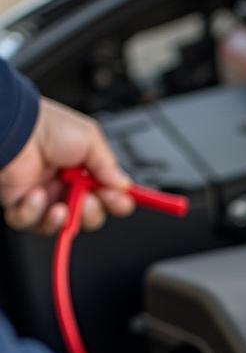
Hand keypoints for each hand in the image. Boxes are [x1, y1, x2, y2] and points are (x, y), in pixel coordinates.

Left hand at [0, 98, 134, 233]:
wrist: (14, 129)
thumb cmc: (46, 126)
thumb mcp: (90, 139)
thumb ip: (109, 165)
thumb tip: (123, 185)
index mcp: (83, 171)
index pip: (108, 196)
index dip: (117, 202)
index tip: (120, 201)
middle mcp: (64, 185)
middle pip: (89, 216)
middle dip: (92, 213)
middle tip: (89, 199)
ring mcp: (43, 196)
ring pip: (62, 226)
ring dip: (66, 220)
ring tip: (61, 206)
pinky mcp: (20, 203)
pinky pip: (31, 224)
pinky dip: (35, 214)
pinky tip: (35, 195)